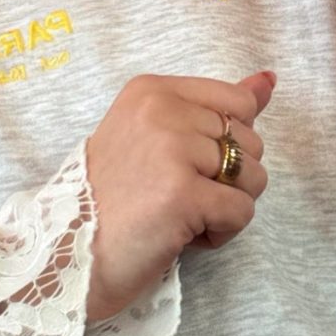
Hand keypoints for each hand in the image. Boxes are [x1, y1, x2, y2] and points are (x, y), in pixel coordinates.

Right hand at [82, 69, 274, 322]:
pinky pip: (242, 211)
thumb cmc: (112, 202)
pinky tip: (180, 236)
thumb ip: (215, 107)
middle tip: (174, 198)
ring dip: (226, 207)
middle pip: (250, 143)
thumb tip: (269, 81)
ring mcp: (172, 150)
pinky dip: (221, 233)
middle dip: (227, 181)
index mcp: (152, 90)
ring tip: (179, 217)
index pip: (237, 102)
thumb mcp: (157, 139)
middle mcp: (161, 110)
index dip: (227, 144)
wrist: (66, 255)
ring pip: (254, 177)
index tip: (183, 165)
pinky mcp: (182, 194)